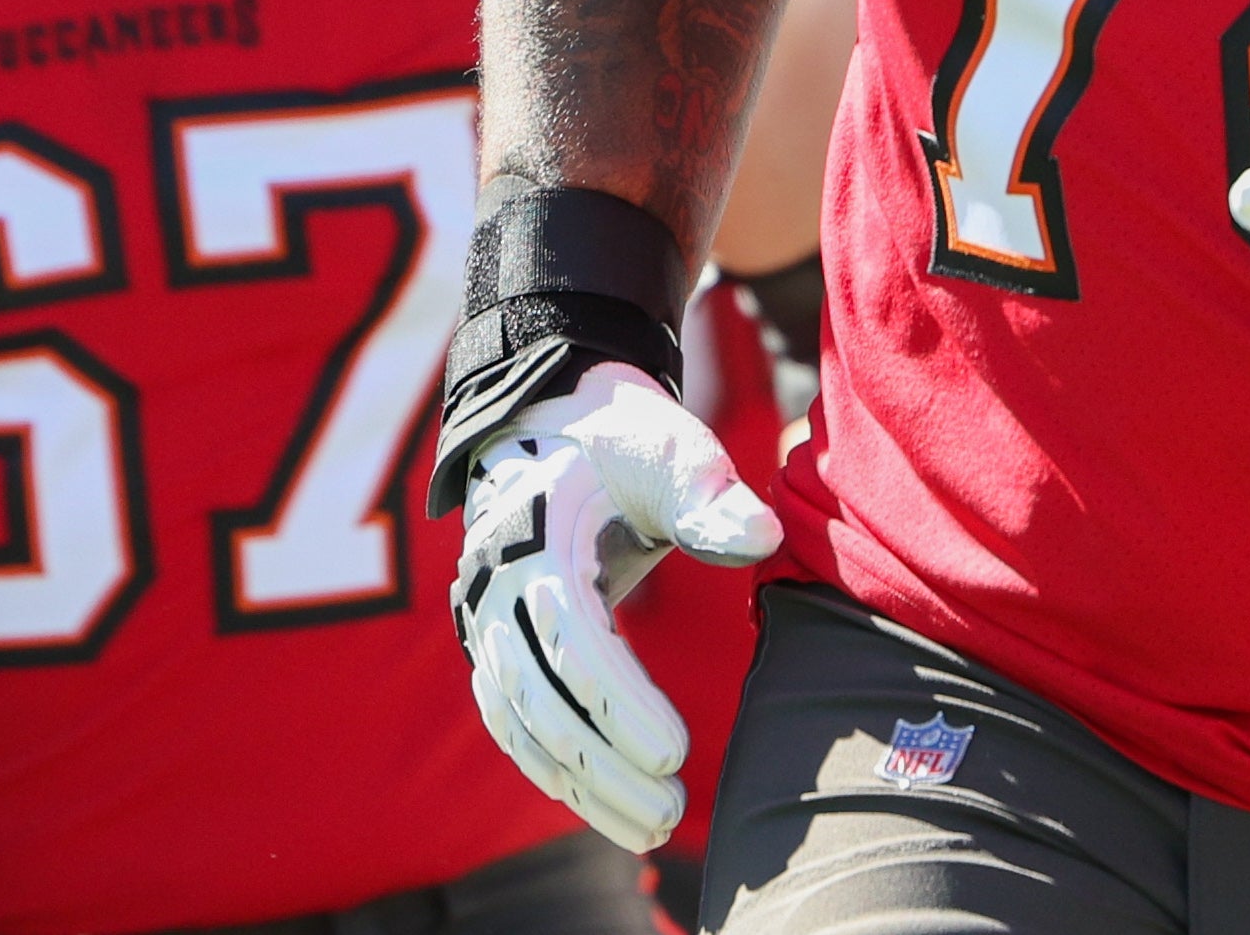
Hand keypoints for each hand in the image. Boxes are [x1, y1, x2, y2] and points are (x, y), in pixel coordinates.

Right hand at [454, 361, 780, 853]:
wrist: (554, 421)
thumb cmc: (622, 439)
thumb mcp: (670, 449)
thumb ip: (711, 496)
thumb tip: (764, 537)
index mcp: (533, 542)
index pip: (572, 645)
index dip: (619, 707)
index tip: (674, 754)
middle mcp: (494, 591)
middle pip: (541, 703)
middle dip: (603, 768)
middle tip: (671, 813)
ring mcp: (485, 622)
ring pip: (521, 727)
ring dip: (579, 784)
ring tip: (651, 827)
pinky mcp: (495, 645)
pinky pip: (514, 723)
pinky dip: (554, 769)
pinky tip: (606, 804)